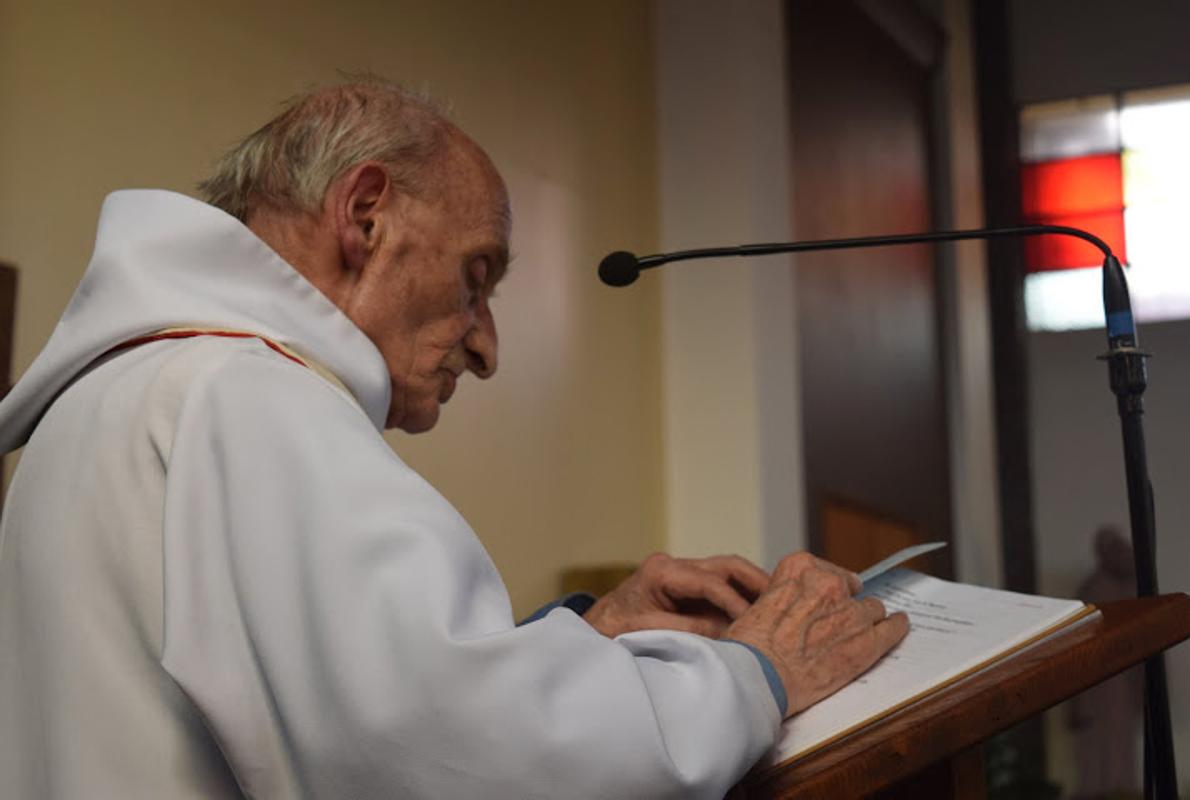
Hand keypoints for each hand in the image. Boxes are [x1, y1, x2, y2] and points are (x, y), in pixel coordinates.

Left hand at [583, 553, 769, 638]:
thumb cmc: (613, 631)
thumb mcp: (649, 632)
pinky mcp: (686, 586)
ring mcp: (681, 573)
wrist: (593, 631)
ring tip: (776, 606)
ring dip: (752, 588)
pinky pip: (720, 585)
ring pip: (727, 572)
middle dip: (756, 582)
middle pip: (726, 566)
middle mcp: (674, 566)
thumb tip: (729, 632)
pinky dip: (740, 596)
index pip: (711, 582)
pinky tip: (756, 612)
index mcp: (662, 571)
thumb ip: (689, 630)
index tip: (755, 623)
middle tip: (782, 601)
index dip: (736, 603)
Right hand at [725, 552, 907, 717]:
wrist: (756, 676)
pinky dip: (896, 628)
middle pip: (851, 589)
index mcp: (799, 568)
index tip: (827, 598)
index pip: (826, 570)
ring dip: (865, 620)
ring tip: (860, 632)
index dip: (827, 588)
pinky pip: (892, 629)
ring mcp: (851, 613)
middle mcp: (828, 583)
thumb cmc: (750, 646)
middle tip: (835, 622)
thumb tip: (795, 609)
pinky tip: (898, 626)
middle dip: (845, 604)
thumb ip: (785, 596)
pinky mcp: (866, 642)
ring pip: (872, 609)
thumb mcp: (758, 603)